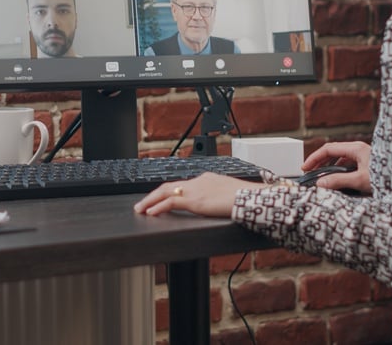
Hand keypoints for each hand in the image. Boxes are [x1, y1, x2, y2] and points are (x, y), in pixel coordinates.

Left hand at [133, 172, 263, 217]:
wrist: (250, 197)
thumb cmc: (246, 198)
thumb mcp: (229, 195)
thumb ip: (219, 199)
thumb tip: (218, 205)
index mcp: (207, 179)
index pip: (182, 184)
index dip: (168, 192)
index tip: (159, 197)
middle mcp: (198, 181)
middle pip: (169, 186)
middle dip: (154, 195)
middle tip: (142, 204)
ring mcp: (195, 189)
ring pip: (165, 192)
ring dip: (150, 200)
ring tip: (140, 209)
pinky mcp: (194, 200)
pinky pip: (170, 202)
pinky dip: (158, 207)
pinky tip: (150, 213)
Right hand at [301, 141, 371, 193]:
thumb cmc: (386, 177)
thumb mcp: (360, 180)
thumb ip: (339, 181)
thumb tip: (320, 183)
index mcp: (356, 148)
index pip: (328, 149)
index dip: (314, 158)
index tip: (305, 167)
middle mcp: (358, 149)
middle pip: (332, 151)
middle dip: (319, 161)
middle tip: (309, 171)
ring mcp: (363, 155)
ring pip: (340, 157)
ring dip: (328, 165)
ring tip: (320, 174)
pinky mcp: (366, 162)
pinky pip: (347, 162)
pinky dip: (337, 168)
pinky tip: (336, 177)